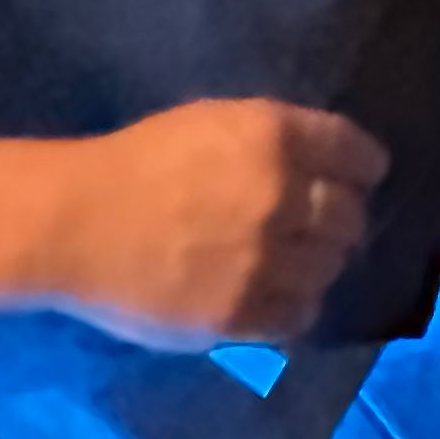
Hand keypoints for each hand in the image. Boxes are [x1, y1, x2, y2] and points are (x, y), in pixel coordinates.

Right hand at [46, 99, 390, 348]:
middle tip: (320, 227)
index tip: (359, 178)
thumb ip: (276, 140)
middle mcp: (281, 195)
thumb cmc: (140, 161)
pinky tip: (274, 297)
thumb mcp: (214, 122)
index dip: (363, 168)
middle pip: (351, 216)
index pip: (358, 154)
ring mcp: (264, 259)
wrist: (76, 223)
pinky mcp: (242, 313)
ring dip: (319, 264)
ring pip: (331, 268)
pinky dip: (295, 306)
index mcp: (274, 136)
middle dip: (342, 219)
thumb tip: (327, 166)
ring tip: (292, 264)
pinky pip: (300, 316)